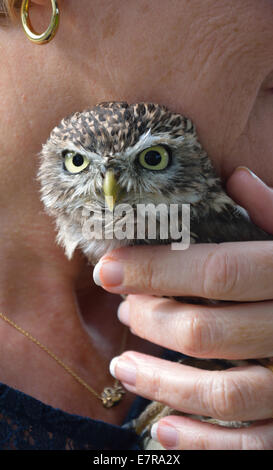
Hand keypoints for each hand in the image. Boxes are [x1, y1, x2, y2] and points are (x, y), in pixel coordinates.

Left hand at [93, 167, 272, 449]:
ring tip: (123, 367)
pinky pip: (252, 443)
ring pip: (222, 393)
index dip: (156, 269)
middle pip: (207, 332)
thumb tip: (235, 176)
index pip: (215, 272)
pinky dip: (203, 443)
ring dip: (162, 383)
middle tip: (123, 311)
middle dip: (151, 321)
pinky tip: (163, 430)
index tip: (107, 268)